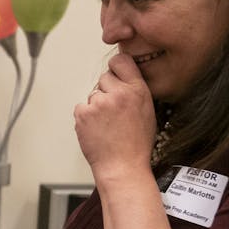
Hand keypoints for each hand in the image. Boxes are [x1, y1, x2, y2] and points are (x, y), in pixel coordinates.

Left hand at [74, 53, 157, 183]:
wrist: (122, 166)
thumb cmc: (136, 144)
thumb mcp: (147, 111)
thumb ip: (135, 91)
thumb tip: (124, 80)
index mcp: (137, 90)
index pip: (121, 61)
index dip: (116, 68)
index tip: (114, 75)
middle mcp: (118, 93)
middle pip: (104, 78)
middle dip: (106, 91)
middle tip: (112, 112)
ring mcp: (99, 103)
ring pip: (92, 95)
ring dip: (96, 107)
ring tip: (106, 125)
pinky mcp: (84, 113)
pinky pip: (81, 108)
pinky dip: (85, 118)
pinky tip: (96, 130)